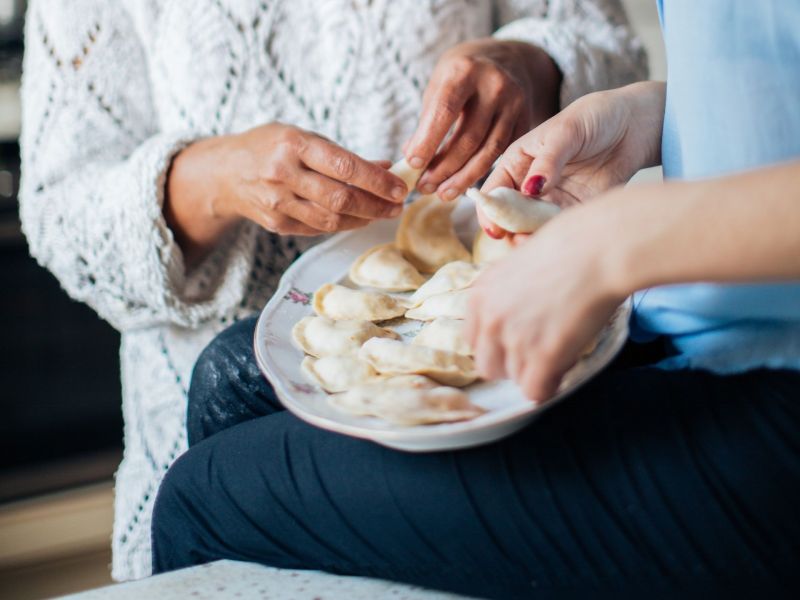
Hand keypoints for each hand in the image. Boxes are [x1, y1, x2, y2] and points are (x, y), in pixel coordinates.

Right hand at [166, 123, 407, 262]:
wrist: (225, 172)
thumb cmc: (270, 147)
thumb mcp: (303, 137)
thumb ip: (342, 154)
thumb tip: (386, 168)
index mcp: (293, 144)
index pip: (344, 166)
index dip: (376, 181)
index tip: (399, 187)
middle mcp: (283, 173)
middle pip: (340, 198)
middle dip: (376, 204)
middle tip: (398, 205)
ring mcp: (278, 201)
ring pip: (331, 218)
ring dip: (364, 218)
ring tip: (383, 212)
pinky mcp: (276, 223)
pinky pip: (318, 228)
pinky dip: (343, 224)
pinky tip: (359, 218)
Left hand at [404, 39, 560, 200]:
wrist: (506, 59)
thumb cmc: (462, 75)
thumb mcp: (439, 85)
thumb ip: (427, 120)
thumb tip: (412, 158)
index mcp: (465, 70)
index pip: (444, 112)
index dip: (428, 142)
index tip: (412, 165)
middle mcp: (494, 85)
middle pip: (468, 138)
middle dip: (444, 168)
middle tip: (424, 187)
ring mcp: (515, 103)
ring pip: (488, 152)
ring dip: (463, 178)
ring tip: (442, 193)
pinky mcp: (527, 120)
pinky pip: (502, 154)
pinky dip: (481, 172)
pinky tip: (463, 184)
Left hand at [466, 197, 625, 401]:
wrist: (600, 248)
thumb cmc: (570, 246)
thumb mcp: (519, 264)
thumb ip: (507, 294)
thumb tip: (516, 318)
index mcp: (480, 295)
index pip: (473, 340)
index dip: (498, 344)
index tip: (520, 339)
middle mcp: (490, 319)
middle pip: (488, 366)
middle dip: (512, 363)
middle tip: (539, 350)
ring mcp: (514, 338)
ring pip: (515, 379)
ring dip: (537, 370)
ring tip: (562, 345)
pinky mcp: (543, 355)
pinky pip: (536, 392)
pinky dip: (550, 386)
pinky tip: (566, 363)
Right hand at [478, 81, 665, 237]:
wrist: (634, 125)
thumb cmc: (594, 117)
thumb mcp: (566, 132)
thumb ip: (548, 161)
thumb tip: (529, 190)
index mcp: (517, 163)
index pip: (495, 191)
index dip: (490, 211)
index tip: (495, 229)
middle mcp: (529, 185)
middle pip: (510, 216)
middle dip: (511, 231)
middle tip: (519, 240)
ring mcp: (551, 200)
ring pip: (533, 227)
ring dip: (532, 238)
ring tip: (538, 243)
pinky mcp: (575, 210)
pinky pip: (561, 228)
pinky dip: (558, 236)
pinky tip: (561, 238)